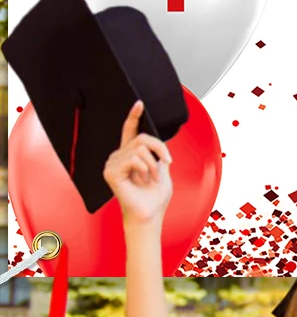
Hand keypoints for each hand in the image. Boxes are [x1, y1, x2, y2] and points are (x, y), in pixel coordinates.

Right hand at [104, 103, 172, 227]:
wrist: (150, 213)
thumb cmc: (155, 196)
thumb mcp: (162, 168)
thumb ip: (158, 153)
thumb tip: (159, 142)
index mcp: (130, 155)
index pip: (130, 131)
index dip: (134, 116)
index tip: (139, 103)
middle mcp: (118, 156)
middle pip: (143, 137)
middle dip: (160, 149)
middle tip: (166, 163)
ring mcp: (112, 164)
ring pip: (140, 148)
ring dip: (153, 164)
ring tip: (151, 178)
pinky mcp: (110, 172)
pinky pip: (134, 158)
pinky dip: (145, 168)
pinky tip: (143, 179)